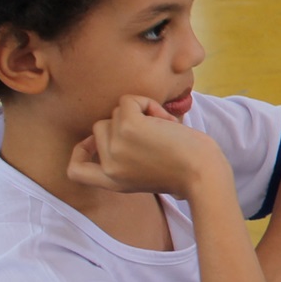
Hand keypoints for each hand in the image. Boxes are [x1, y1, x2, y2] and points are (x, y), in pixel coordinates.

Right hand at [68, 96, 228, 199]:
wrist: (205, 175)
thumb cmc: (189, 171)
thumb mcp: (148, 172)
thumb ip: (128, 158)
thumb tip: (117, 119)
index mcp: (113, 181)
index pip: (76, 171)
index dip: (80, 153)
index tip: (91, 144)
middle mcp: (109, 166)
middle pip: (102, 128)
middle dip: (127, 125)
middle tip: (158, 137)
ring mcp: (115, 146)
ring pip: (116, 112)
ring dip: (142, 114)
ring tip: (166, 131)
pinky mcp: (128, 127)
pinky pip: (128, 100)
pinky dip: (148, 103)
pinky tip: (166, 120)